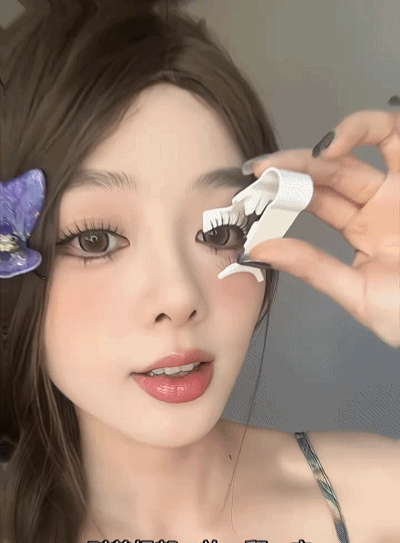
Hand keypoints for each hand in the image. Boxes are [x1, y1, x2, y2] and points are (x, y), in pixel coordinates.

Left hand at [244, 108, 399, 347]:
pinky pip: (397, 139)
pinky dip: (369, 129)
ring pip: (366, 145)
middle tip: (261, 169)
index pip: (316, 200)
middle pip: (332, 171)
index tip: (250, 191)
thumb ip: (312, 268)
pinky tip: (337, 144)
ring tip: (303, 155)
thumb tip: (257, 249)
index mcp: (362, 230)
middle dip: (294, 166)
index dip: (283, 192)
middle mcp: (379, 203)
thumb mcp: (356, 293)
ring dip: (332, 141)